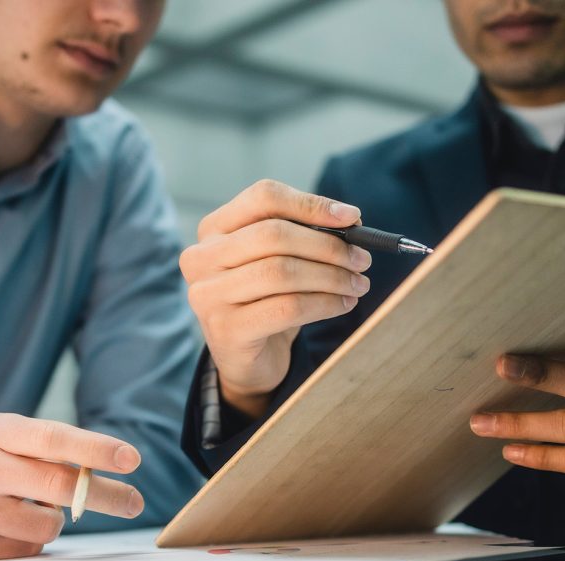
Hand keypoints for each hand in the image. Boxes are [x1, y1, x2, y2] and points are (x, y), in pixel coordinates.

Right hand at [0, 413, 144, 559]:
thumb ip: (37, 451)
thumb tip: (99, 476)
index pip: (54, 438)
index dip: (97, 449)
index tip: (132, 459)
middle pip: (60, 484)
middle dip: (106, 495)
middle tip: (134, 501)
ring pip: (46, 525)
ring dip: (51, 522)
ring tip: (21, 511)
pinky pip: (23, 551)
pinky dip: (24, 543)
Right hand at [181, 179, 371, 418]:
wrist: (246, 359)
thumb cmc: (265, 301)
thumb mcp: (278, 260)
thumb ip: (304, 235)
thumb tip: (351, 221)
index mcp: (214, 229)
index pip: (263, 197)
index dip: (311, 204)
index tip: (352, 217)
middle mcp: (202, 258)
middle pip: (274, 235)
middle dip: (328, 246)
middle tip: (362, 259)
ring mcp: (209, 295)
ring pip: (282, 272)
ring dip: (331, 277)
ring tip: (357, 284)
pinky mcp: (226, 329)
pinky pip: (287, 308)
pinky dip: (324, 304)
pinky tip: (343, 304)